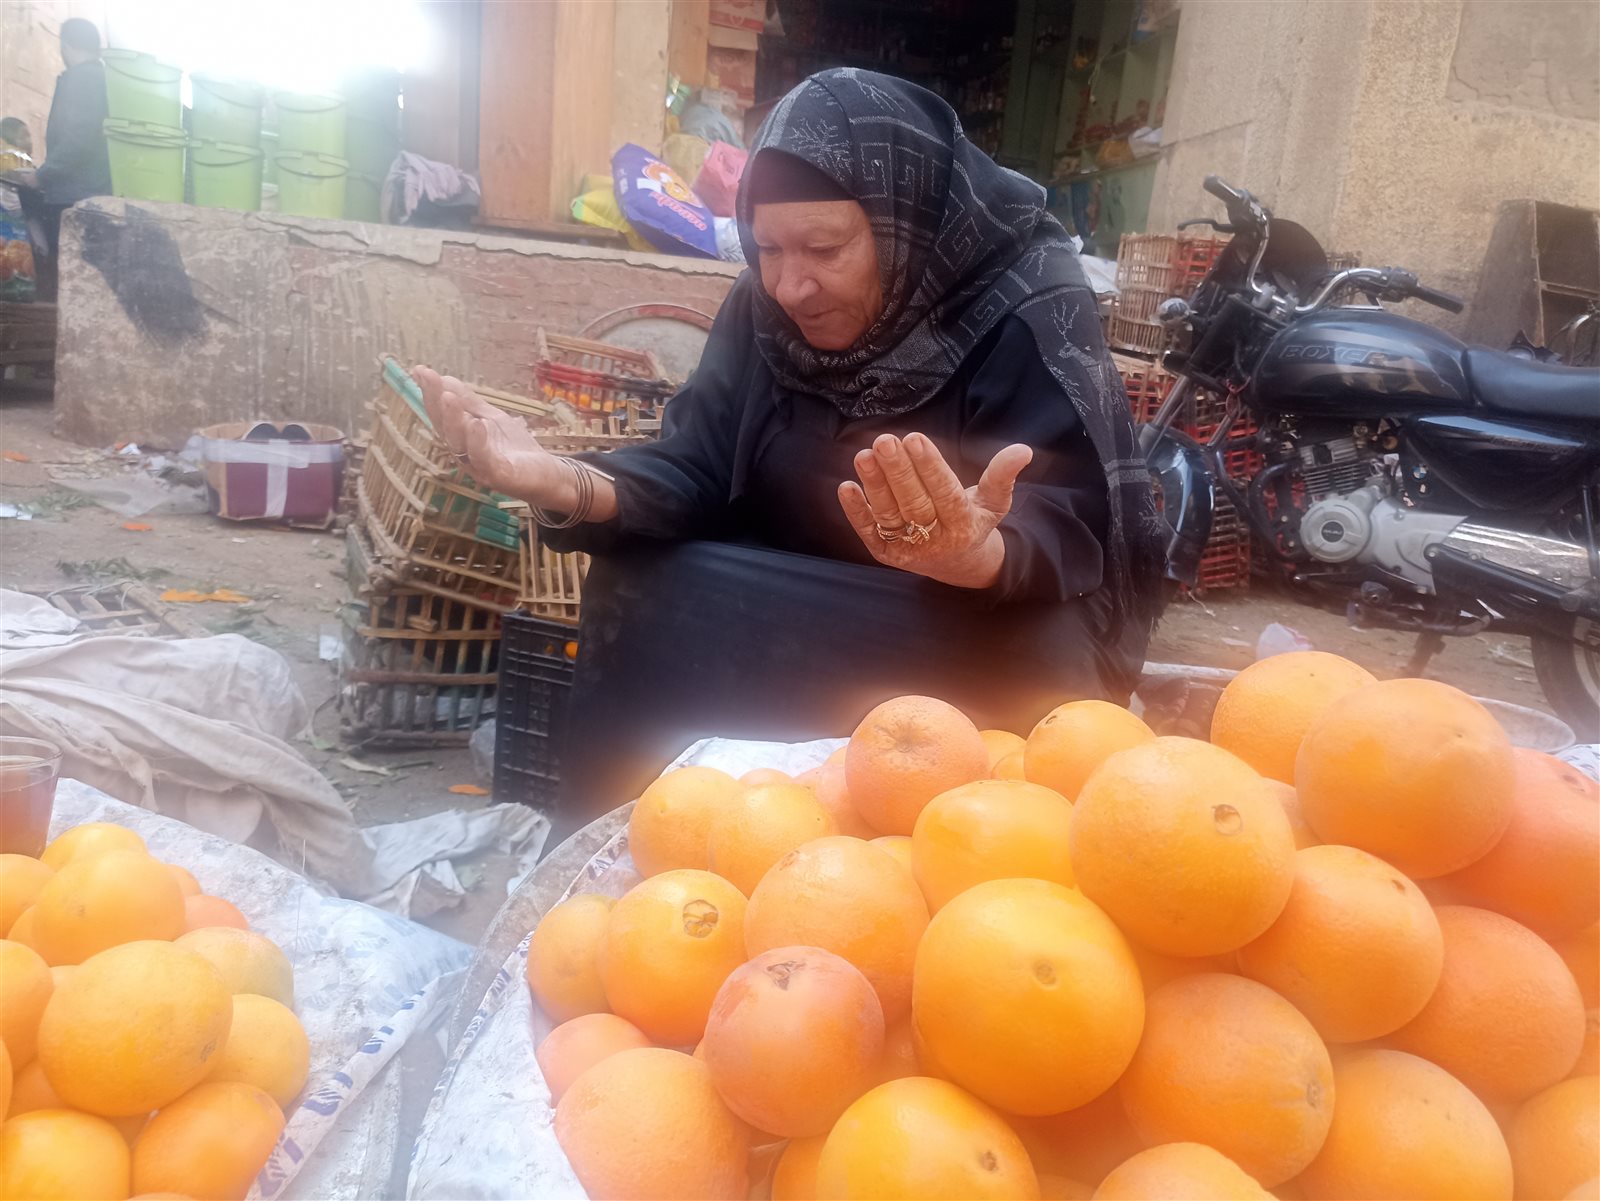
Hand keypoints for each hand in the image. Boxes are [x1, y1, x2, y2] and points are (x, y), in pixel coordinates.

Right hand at [413, 364, 562, 500]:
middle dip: (436, 402)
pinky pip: (484, 459)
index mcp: (460, 440)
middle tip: (429, 377)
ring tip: (448, 397)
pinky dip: (478, 441)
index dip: (430, 393)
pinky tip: (477, 423)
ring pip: (460, 444)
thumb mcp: (491, 418)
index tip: (420, 370)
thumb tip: (445, 379)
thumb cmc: (515, 448)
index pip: (441, 415)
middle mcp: (464, 454)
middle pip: (445, 428)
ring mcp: (480, 467)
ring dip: (453, 420)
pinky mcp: (499, 476)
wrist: (547, 476)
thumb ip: (470, 403)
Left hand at [838, 432, 1032, 588]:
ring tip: (865, 456)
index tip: (915, 438)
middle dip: (898, 471)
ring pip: (889, 515)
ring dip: (875, 486)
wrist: (958, 565)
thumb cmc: (974, 521)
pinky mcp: (887, 553)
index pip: (945, 493)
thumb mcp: (994, 502)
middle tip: (885, 441)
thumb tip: (1023, 450)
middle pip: (914, 502)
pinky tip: (846, 486)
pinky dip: (856, 511)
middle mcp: (935, 540)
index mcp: (963, 525)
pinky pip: (869, 531)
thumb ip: (1002, 476)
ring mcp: (908, 548)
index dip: (929, 467)